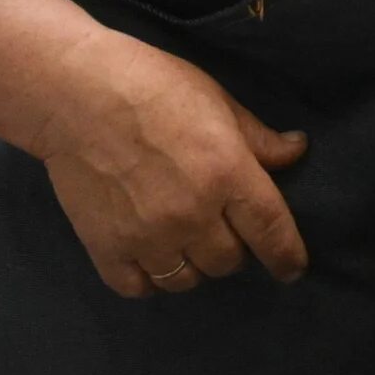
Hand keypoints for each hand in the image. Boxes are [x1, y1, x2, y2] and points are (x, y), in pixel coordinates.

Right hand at [35, 27, 308, 297]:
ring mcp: (148, 236)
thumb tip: (297, 151)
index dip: (287, 257)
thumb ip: (258, 138)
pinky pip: (139, 288)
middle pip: (229, 262)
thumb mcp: (219, 101)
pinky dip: (150, 278)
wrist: (76, 93)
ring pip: (187, 280)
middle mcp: (192, 214)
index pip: (272, 233)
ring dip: (193, 265)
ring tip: (185, 241)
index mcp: (227, 173)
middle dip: (233, 248)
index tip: (292, 270)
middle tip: (221, 227)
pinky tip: (150, 257)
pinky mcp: (107, 248)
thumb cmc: (154, 86)